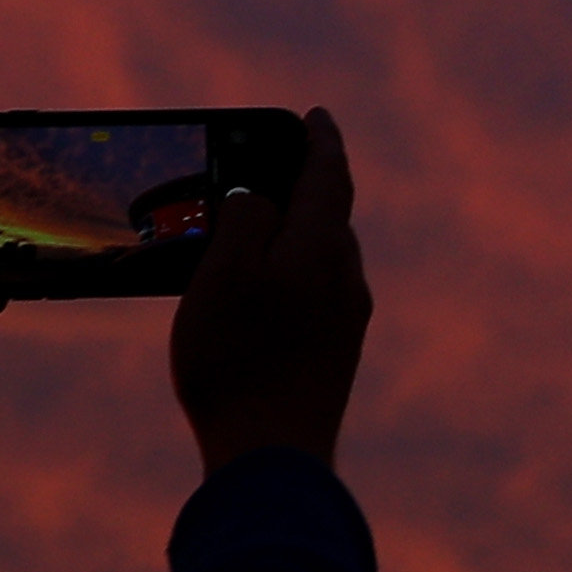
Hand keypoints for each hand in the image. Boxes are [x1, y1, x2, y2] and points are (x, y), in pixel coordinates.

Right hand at [176, 106, 371, 475]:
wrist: (273, 455)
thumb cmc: (238, 359)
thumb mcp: (224, 271)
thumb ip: (244, 217)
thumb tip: (259, 197)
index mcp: (322, 246)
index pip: (329, 175)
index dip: (320, 140)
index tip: (315, 116)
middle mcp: (346, 278)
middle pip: (329, 216)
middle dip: (306, 187)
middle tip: (280, 165)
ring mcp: (345, 321)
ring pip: (324, 257)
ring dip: (297, 234)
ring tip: (260, 226)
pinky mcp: (334, 357)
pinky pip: (316, 294)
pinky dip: (292, 275)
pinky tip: (264, 294)